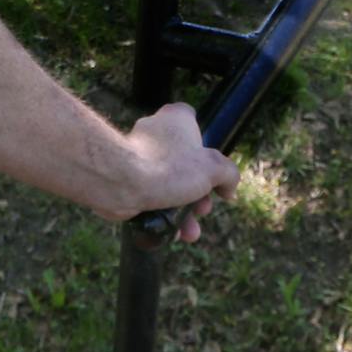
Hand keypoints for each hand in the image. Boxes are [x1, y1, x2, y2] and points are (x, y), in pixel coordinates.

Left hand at [124, 102, 238, 244]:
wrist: (122, 183)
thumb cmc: (168, 167)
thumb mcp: (213, 169)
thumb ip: (229, 174)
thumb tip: (228, 189)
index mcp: (175, 119)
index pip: (191, 119)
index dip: (205, 145)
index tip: (212, 168)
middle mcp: (155, 131)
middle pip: (185, 161)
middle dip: (199, 193)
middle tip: (203, 209)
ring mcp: (139, 154)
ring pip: (169, 183)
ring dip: (184, 211)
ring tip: (190, 232)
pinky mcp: (127, 176)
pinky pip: (152, 195)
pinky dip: (163, 214)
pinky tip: (172, 232)